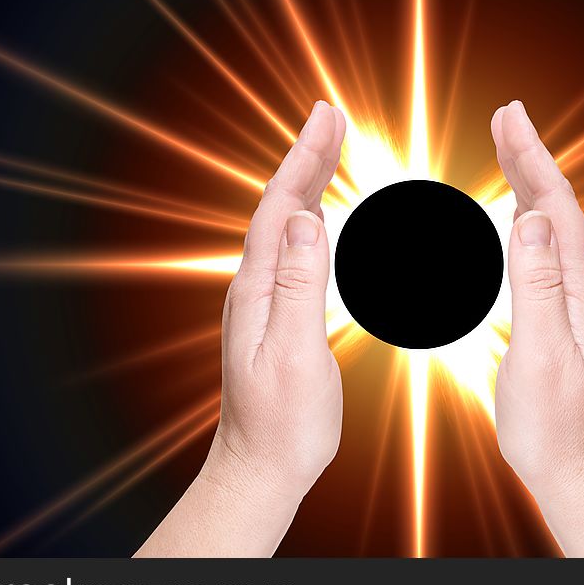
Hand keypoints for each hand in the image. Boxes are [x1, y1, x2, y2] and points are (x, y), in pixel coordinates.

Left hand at [136, 101, 344, 556]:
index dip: (303, 160)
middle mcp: (254, 288)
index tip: (327, 119)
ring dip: (306, 185)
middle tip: (329, 118)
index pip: (280, 209)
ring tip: (326, 153)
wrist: (260, 465)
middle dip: (305, 160)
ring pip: (284, 228)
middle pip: (279, 209)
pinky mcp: (276, 316)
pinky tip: (321, 220)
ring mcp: (263, 302)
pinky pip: (292, 254)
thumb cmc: (282, 423)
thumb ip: (302, 288)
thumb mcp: (295, 356)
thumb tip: (309, 221)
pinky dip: (310, 222)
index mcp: (258, 291)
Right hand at [491, 100, 583, 556]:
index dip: (532, 158)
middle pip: (557, 207)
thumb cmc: (553, 421)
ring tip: (510, 151)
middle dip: (531, 158)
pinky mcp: (558, 315)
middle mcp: (581, 287)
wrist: (574, 465)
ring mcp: (571, 301)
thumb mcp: (540, 354)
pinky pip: (542, 252)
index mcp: (577, 290)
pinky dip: (525, 220)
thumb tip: (527, 220)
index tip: (509, 118)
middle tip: (506, 118)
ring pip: (551, 226)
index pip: (556, 207)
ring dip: (529, 183)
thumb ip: (534, 286)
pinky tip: (514, 219)